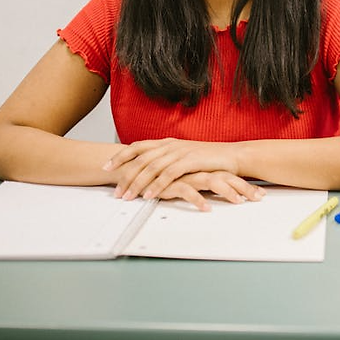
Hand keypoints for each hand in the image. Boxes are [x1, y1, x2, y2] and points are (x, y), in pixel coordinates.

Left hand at [102, 138, 261, 207]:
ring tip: (128, 197)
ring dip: (138, 183)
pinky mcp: (190, 161)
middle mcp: (171, 145)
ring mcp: (180, 152)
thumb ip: (168, 161)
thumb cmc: (210, 160)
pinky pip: (168, 174)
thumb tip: (150, 171)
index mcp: (168, 142)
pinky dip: (157, 185)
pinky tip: (149, 195)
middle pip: (141, 158)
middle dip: (124, 175)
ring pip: (152, 167)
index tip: (107, 167)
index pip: (138, 147)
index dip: (121, 156)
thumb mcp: (185, 157)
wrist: (233, 156)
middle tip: (115, 191)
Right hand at [155, 171, 265, 210]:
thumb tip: (218, 192)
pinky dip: (198, 200)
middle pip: (226, 177)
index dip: (245, 184)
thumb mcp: (187, 178)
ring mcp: (186, 175)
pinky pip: (187, 191)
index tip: (259, 194)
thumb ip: (202, 183)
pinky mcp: (172, 183)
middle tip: (258, 198)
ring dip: (226, 192)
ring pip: (211, 181)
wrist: (138, 168)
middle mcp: (197, 170)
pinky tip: (206, 208)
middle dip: (244, 188)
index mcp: (203, 169)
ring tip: (238, 201)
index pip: (229, 175)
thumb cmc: (163, 176)